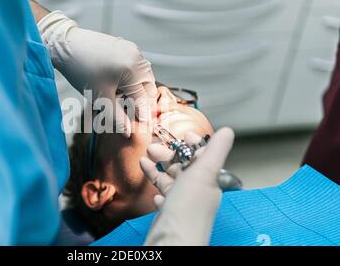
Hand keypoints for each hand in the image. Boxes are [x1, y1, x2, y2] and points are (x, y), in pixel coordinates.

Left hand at [37, 11, 156, 137]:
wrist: (65, 46)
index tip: (141, 127)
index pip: (143, 98)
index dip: (142, 115)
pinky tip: (118, 86)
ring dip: (136, 90)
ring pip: (143, 77)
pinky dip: (131, 79)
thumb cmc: (81, 71)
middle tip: (130, 114)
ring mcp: (132, 50)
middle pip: (148, 87)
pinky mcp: (126, 46)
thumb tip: (128, 132)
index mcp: (133, 69)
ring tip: (121, 100)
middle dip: (140, 101)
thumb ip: (116, 118)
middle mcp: (137, 57)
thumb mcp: (100, 98)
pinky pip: (136, 67)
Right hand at [140, 128, 234, 244]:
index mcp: (208, 179)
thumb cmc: (188, 210)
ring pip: (171, 179)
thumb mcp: (204, 172)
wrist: (173, 240)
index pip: (202, 156)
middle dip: (168, 154)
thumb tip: (228, 132)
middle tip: (153, 147)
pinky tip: (151, 181)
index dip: (191, 144)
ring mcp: (183, 202)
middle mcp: (197, 190)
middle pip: (183, 166)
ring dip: (158, 167)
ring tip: (145, 159)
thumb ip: (215, 151)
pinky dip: (155, 183)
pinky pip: (163, 194)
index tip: (182, 135)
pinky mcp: (169, 212)